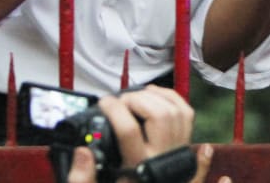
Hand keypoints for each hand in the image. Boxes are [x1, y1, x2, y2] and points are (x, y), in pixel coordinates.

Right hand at [66, 86, 228, 182]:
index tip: (104, 102)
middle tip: (121, 101)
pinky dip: (174, 100)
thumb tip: (82, 152)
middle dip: (138, 100)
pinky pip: (187, 115)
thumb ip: (84, 178)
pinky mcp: (184, 146)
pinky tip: (159, 96)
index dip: (115, 109)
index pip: (129, 130)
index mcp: (139, 169)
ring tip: (138, 95)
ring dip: (157, 97)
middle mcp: (161, 158)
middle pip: (159, 115)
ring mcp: (176, 151)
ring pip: (175, 112)